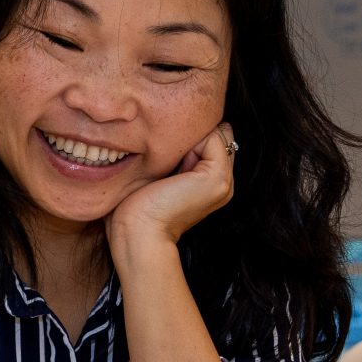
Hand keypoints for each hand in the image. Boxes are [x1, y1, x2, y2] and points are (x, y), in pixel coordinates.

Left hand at [107, 120, 235, 259]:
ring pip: (216, 133)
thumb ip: (174, 155)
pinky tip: (172, 166)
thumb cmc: (136, 207)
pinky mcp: (217, 179)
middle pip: (217, 134)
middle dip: (192, 135)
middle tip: (166, 161)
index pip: (213, 138)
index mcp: (212, 183)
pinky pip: (213, 137)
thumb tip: (173, 128)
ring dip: (189, 138)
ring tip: (169, 168)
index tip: (163, 160)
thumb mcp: (158, 174)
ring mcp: (224, 181)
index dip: (188, 138)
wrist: (138, 233)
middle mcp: (225, 182)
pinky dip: (190, 141)